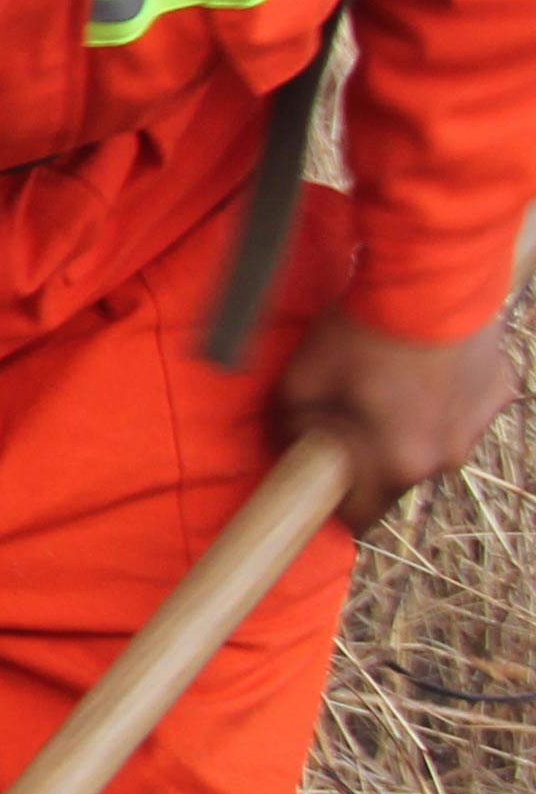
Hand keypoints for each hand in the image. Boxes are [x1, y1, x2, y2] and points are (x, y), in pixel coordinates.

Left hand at [276, 308, 518, 530]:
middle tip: (347, 414)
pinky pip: (463, 405)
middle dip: (372, 456)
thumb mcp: (303, 378)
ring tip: (388, 383)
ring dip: (411, 425)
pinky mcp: (501, 388)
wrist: (431, 278)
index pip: (362, 515)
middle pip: (399, 473)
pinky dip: (444, 395)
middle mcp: (448, 454)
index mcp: (399, 463)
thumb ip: (293, 422)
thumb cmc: (362, 332)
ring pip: (435, 440)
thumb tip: (292, 437)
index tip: (320, 486)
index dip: (335, 505)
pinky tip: (423, 363)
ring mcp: (480, 422)